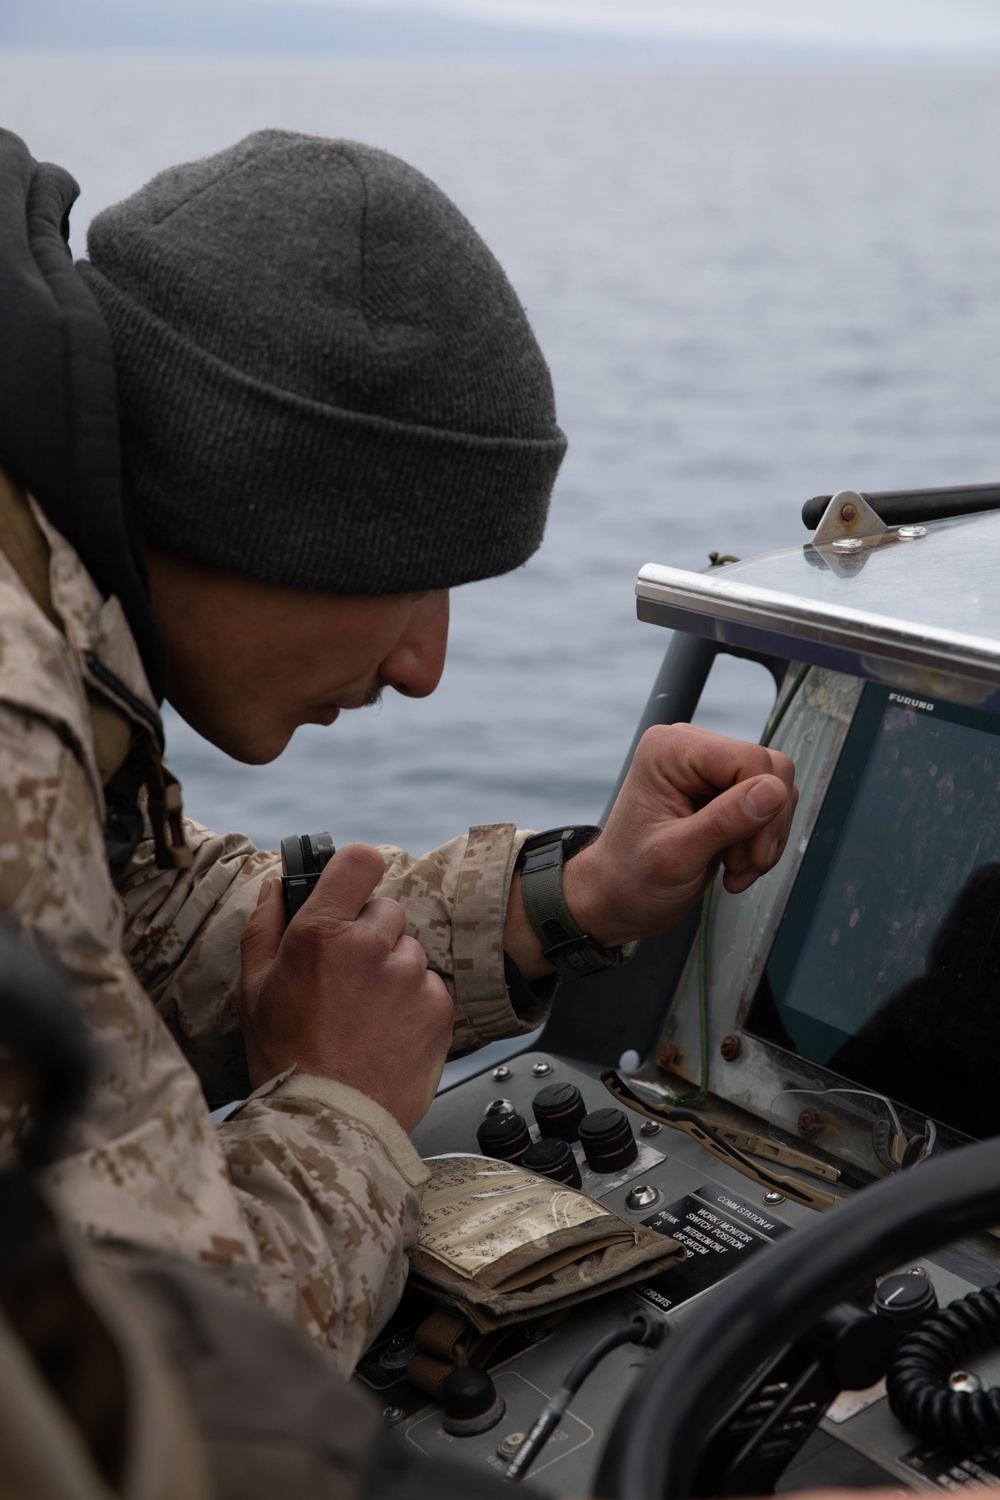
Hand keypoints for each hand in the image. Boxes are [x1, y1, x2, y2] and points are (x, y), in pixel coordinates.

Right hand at [239, 844, 453, 1131]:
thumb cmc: (286, 1059)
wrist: (329, 1124)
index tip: (350, 887)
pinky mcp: (439, 1008)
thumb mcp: (254, 990)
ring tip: (364, 1014)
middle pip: (387, 910)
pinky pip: (430, 986)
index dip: (355, 871)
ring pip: (410, 951)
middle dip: (369, 934)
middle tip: (346, 977)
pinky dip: (414, 1003)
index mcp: (322, 933)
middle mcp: (371, 947)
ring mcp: (410, 977)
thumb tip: (275, 886)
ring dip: (393, 971)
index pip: (360, 861)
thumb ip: (265, 926)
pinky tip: (386, 1032)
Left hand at [562, 724, 797, 948]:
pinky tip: (737, 865)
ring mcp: (709, 770)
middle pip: (770, 771)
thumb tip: (772, 792)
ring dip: (766, 837)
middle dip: (766, 825)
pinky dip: (762, 841)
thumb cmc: (630, 878)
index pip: (750, 760)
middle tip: (741, 865)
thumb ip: (725, 822)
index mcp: (670, 751)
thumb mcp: (676, 856)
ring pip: (777, 788)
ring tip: (736, 868)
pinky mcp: (723, 792)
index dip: (764, 808)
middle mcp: (691, 750)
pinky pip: (769, 806)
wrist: (618, 899)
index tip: (751, 855)